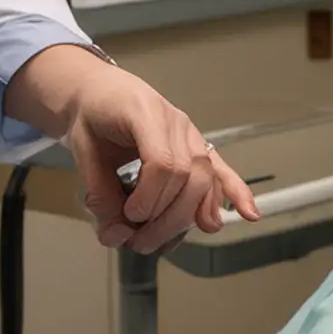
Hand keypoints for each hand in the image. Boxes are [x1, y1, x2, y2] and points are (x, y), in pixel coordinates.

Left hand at [4, 46, 260, 252]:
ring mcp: (192, 134)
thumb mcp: (82, 151)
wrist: (101, 91)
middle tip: (141, 242)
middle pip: (190, 174)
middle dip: (169, 216)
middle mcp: (176, 122)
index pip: (163, 161)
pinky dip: (235, 192)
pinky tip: (249, 213)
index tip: (130, 217)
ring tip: (163, 242)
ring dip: (188, 216)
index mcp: (144, 113)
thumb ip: (98, 193)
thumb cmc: (91, 117)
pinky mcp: (199, 147)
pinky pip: (221, 170)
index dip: (150, 197)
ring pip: (206, 177)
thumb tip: (117, 234)